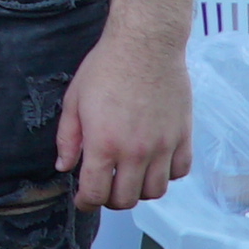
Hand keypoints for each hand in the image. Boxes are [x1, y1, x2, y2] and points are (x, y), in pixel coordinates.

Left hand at [55, 25, 193, 209]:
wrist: (145, 45)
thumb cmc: (106, 68)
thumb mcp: (74, 100)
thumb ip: (69, 138)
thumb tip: (65, 166)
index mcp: (104, 144)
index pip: (95, 192)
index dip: (86, 202)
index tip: (83, 200)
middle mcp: (136, 152)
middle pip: (126, 200)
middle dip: (110, 200)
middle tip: (104, 189)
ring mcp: (163, 146)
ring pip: (155, 191)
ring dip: (139, 191)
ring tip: (128, 177)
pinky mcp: (183, 137)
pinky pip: (179, 172)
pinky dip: (167, 175)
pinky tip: (154, 164)